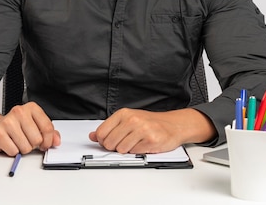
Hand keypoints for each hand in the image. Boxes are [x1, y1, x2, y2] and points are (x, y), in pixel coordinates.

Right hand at [0, 102, 60, 155]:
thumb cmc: (16, 126)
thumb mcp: (35, 125)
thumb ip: (48, 132)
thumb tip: (56, 141)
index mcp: (32, 108)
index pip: (47, 127)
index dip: (48, 141)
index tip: (45, 144)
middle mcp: (19, 111)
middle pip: (37, 139)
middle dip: (33, 145)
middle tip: (27, 140)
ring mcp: (8, 121)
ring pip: (26, 147)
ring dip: (23, 149)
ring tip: (18, 141)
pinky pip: (14, 151)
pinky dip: (13, 152)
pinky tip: (10, 144)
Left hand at [88, 108, 215, 153]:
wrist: (173, 125)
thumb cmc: (150, 122)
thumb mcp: (128, 119)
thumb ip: (110, 127)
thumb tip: (92, 136)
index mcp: (123, 114)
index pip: (101, 132)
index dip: (102, 141)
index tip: (107, 141)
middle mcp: (132, 120)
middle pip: (109, 143)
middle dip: (114, 147)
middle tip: (123, 143)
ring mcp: (141, 130)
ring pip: (121, 150)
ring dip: (127, 150)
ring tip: (135, 143)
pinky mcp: (150, 141)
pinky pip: (134, 153)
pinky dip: (137, 152)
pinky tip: (143, 144)